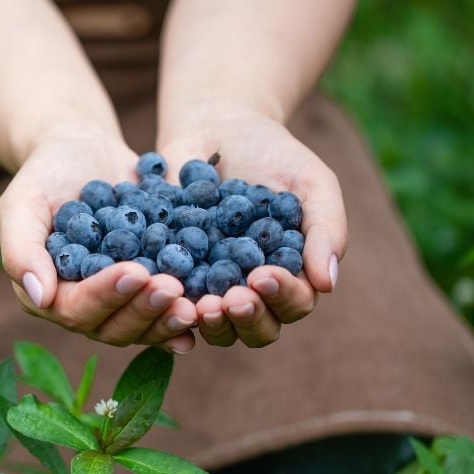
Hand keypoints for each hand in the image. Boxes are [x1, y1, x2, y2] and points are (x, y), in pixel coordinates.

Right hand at [0, 132, 197, 353]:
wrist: (83, 151)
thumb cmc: (45, 173)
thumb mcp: (23, 201)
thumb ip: (21, 248)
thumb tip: (38, 295)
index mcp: (45, 294)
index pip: (74, 309)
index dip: (106, 296)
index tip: (136, 272)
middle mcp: (79, 307)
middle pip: (111, 328)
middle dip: (143, 310)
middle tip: (172, 288)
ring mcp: (115, 303)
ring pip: (141, 327)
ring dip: (167, 319)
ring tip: (193, 303)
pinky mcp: (145, 290)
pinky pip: (164, 312)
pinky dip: (185, 315)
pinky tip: (206, 311)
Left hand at [159, 104, 348, 347]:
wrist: (218, 128)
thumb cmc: (275, 156)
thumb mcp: (312, 183)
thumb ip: (326, 229)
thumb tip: (328, 284)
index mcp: (289, 276)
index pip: (293, 303)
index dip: (281, 297)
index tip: (263, 275)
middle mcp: (249, 291)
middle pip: (254, 329)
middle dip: (245, 319)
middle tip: (231, 300)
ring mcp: (207, 286)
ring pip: (212, 325)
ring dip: (209, 321)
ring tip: (200, 306)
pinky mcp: (169, 273)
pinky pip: (168, 297)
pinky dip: (167, 300)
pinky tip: (162, 288)